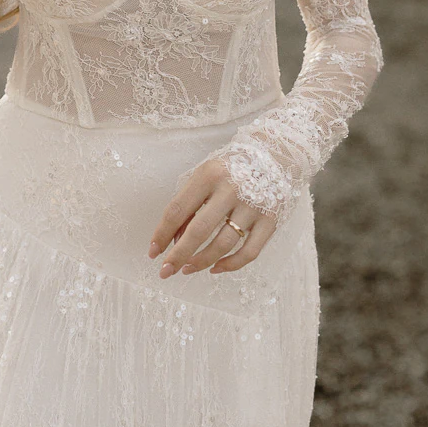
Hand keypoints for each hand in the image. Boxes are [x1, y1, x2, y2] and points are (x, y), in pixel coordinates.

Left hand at [148, 157, 276, 276]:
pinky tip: (215, 268)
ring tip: (187, 269)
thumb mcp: (205, 175)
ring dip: (201, 262)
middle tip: (165, 271)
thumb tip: (174, 240)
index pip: (178, 209)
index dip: (162, 233)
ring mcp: (253, 206)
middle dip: (178, 255)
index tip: (152, 252)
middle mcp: (231, 190)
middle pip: (199, 231)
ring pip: (222, 245)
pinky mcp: (271, 221)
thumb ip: (189, 204)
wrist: (274, 155)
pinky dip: (230, 265)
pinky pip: (249, 253)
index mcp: (209, 175)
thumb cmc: (231, 168)